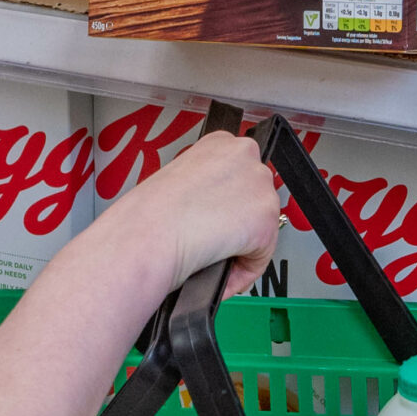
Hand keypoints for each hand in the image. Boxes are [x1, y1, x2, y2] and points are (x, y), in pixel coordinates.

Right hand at [96, 132, 282, 299]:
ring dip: (242, 246)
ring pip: (262, 225)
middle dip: (238, 222)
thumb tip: (213, 207)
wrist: (149, 232)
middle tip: (217, 239)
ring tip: (217, 256)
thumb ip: (205, 187)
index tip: (217, 216)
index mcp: (219, 143)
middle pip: (255, 197)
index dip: (228, 201)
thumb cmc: (149, 213)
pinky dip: (244, 270)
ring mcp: (260, 186)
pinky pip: (261, 255)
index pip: (239, 172)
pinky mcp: (267, 219)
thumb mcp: (177, 181)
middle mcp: (244, 156)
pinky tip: (224, 272)